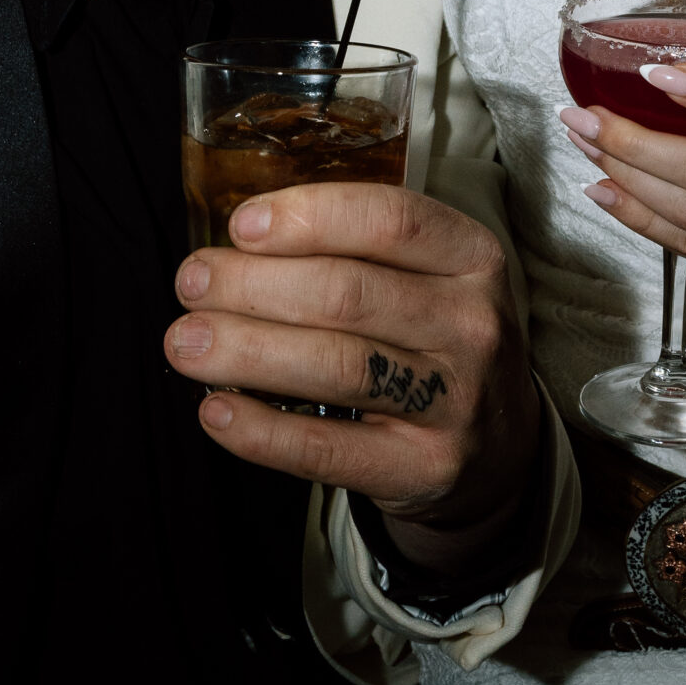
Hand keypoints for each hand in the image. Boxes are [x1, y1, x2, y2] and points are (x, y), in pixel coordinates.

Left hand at [166, 182, 538, 573]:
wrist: (500, 448)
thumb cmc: (435, 341)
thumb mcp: (429, 279)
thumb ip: (354, 251)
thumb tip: (236, 242)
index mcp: (472, 258)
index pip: (391, 220)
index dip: (308, 217)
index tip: (241, 226)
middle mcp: (472, 326)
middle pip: (347, 293)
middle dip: (252, 285)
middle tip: (192, 284)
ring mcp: (455, 401)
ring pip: (335, 365)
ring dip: (245, 350)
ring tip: (185, 343)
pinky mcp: (425, 468)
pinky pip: (327, 448)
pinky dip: (262, 431)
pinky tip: (216, 411)